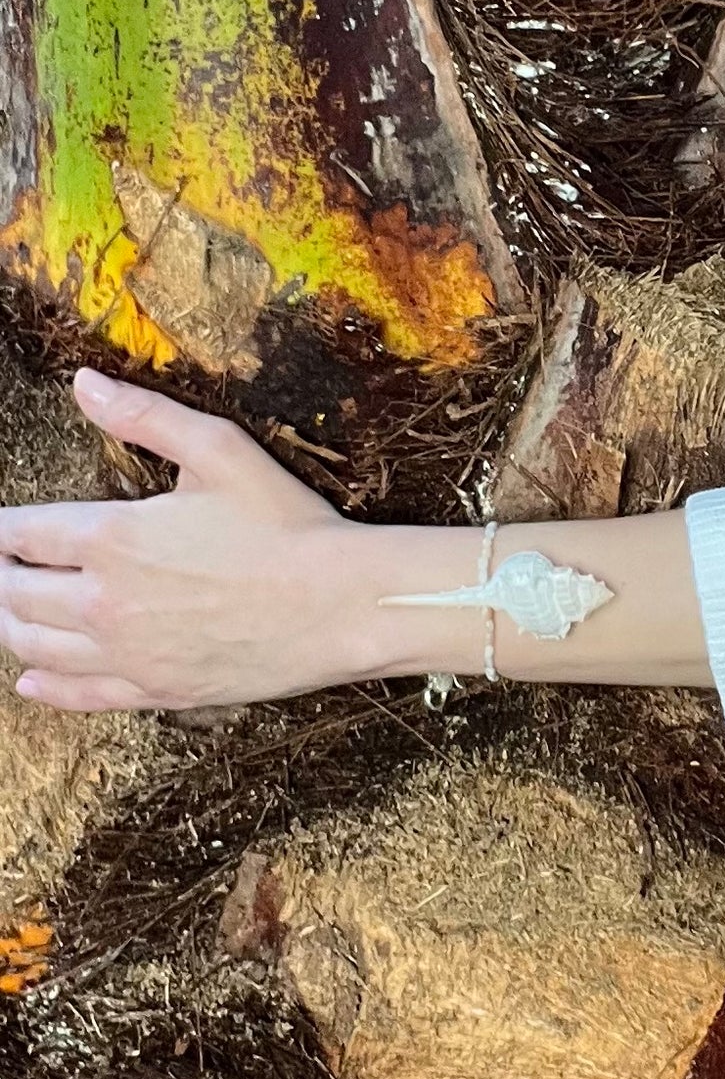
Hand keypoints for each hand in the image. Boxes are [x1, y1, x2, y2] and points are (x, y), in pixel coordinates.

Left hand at [0, 371, 376, 712]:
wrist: (336, 605)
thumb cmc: (284, 525)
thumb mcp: (218, 449)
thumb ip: (143, 415)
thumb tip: (84, 383)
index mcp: (112, 537)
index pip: (21, 533)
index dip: (0, 528)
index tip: (0, 526)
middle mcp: (104, 602)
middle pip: (14, 592)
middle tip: (3, 562)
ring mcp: (126, 655)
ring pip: (34, 646)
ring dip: (12, 623)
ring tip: (12, 605)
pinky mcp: (152, 692)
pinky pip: (76, 696)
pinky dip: (43, 687)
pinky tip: (32, 679)